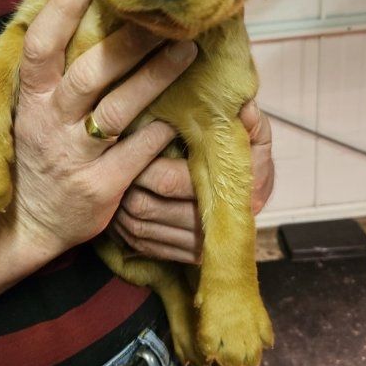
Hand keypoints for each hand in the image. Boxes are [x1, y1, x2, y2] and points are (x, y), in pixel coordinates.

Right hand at [10, 0, 197, 259]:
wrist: (25, 225)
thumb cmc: (35, 156)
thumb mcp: (29, 114)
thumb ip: (50, 76)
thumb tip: (78, 18)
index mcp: (29, 101)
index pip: (41, 48)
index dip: (60, 11)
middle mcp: (49, 124)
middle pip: (88, 74)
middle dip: (126, 42)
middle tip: (160, 16)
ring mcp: (76, 157)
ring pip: (118, 110)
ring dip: (154, 77)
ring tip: (188, 51)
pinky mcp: (101, 187)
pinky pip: (138, 152)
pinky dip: (161, 129)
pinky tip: (183, 113)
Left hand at [109, 99, 273, 262]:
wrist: (255, 198)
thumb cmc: (250, 159)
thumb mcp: (256, 135)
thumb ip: (250, 121)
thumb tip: (244, 107)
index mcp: (228, 195)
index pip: (169, 181)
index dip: (143, 161)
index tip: (130, 141)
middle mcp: (212, 228)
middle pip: (146, 207)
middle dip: (124, 182)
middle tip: (111, 159)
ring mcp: (197, 247)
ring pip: (138, 228)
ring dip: (117, 205)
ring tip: (110, 178)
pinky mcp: (184, 258)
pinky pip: (142, 245)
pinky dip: (123, 227)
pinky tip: (116, 205)